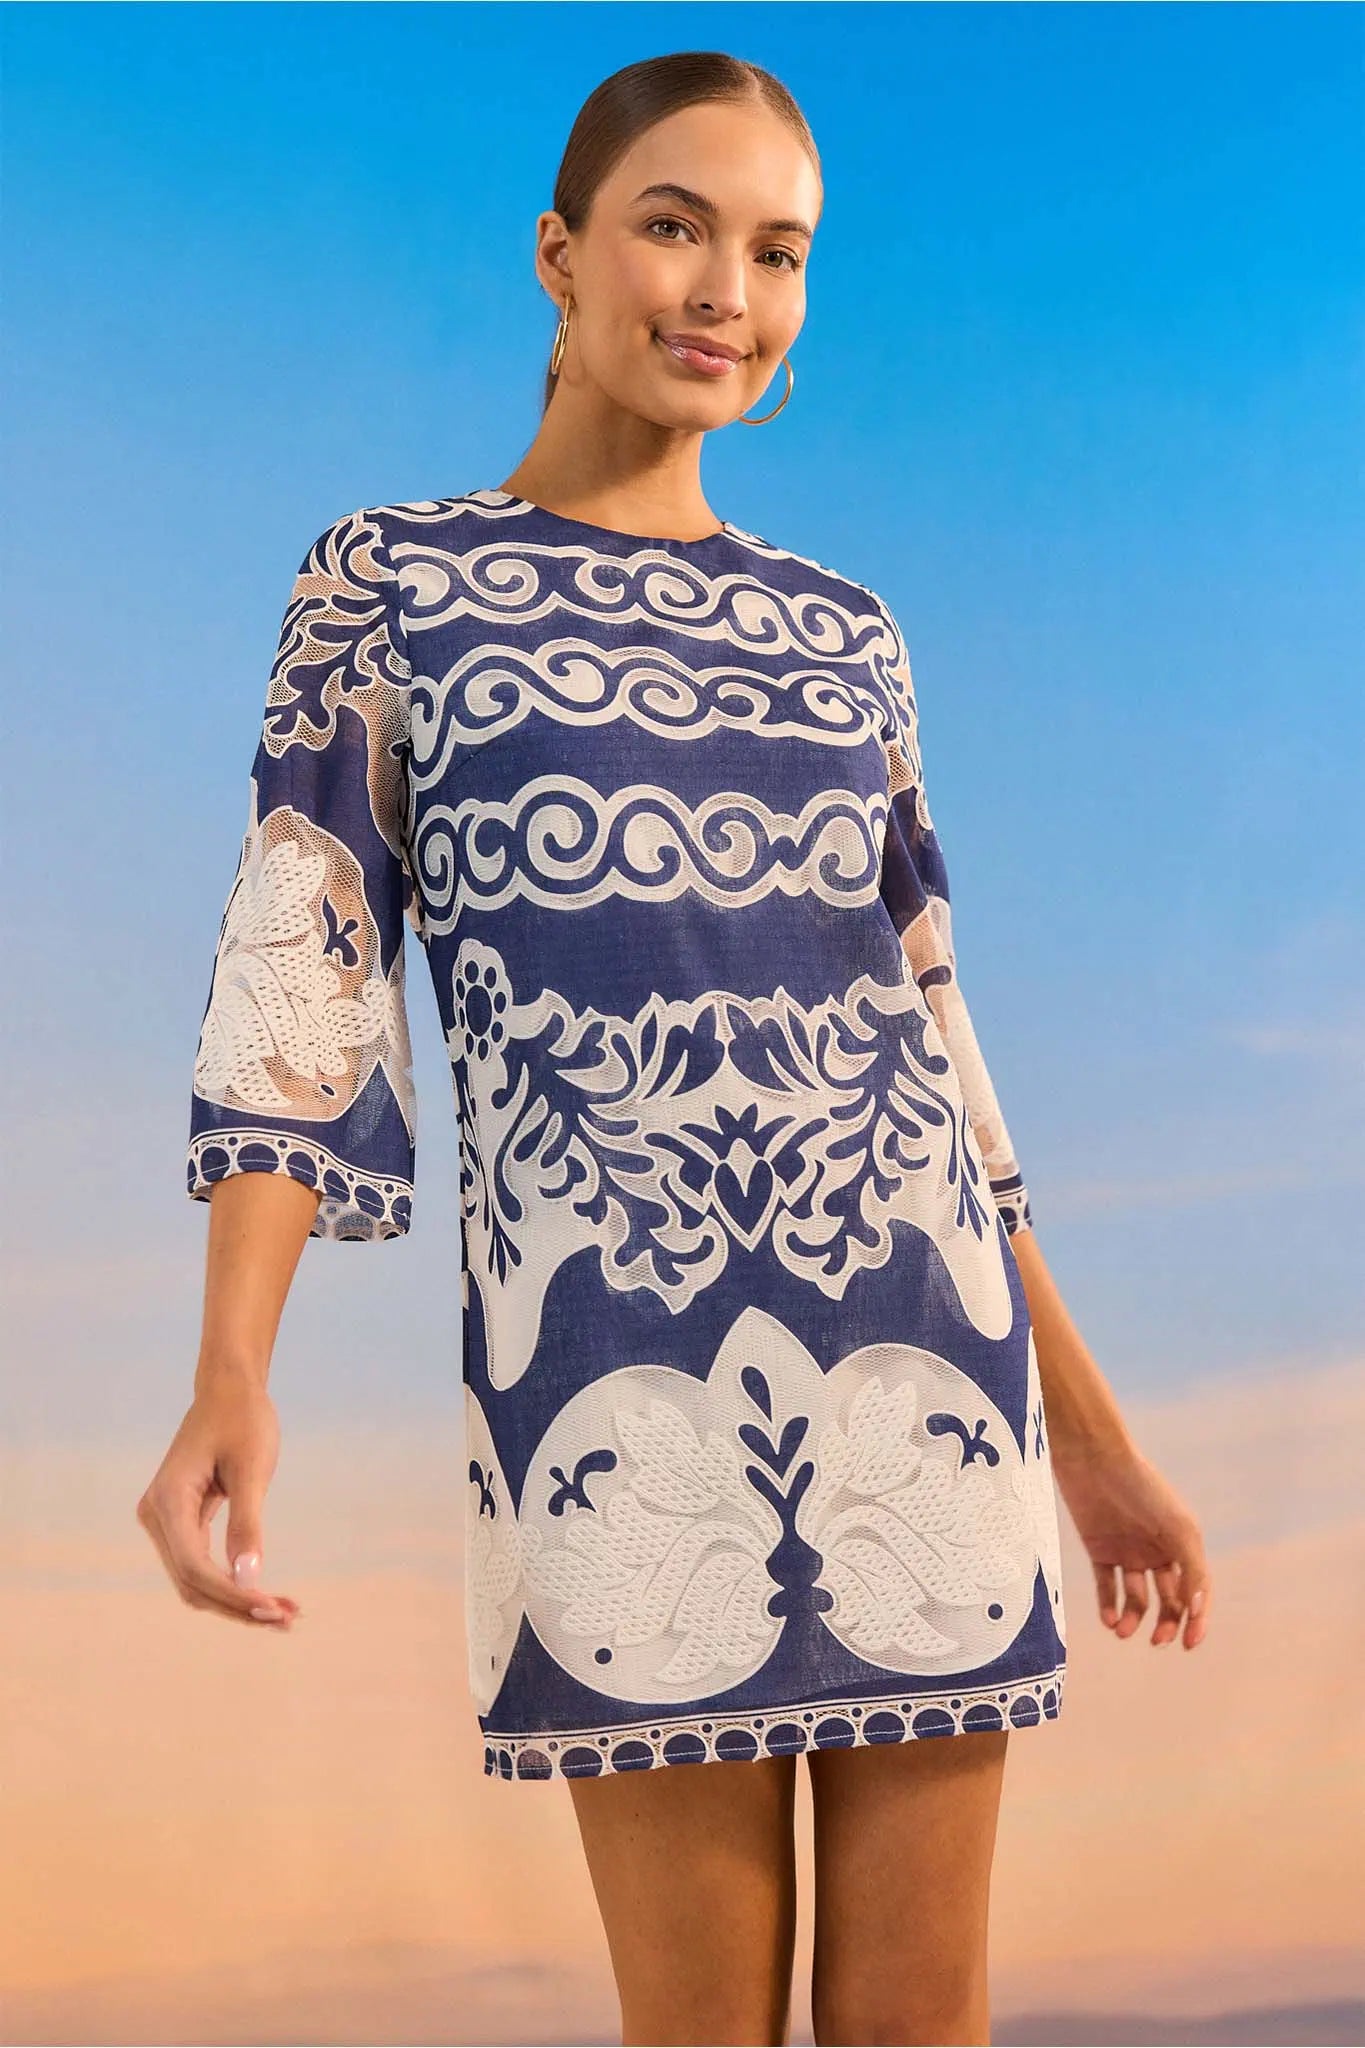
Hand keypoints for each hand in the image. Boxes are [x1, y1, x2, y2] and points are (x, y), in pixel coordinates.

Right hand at [136, 1374, 300, 1629]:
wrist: (228, 1391)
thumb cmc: (243, 1420)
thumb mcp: (253, 1468)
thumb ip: (247, 1523)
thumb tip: (248, 1578)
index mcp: (168, 1500)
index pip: (195, 1566)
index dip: (232, 1594)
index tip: (273, 1609)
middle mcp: (155, 1516)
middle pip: (192, 1583)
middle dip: (238, 1606)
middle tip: (289, 1618)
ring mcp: (163, 1522)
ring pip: (195, 1582)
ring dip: (236, 1602)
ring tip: (285, 1613)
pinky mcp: (179, 1524)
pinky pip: (200, 1566)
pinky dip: (232, 1584)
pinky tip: (266, 1596)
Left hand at [1051, 1439, 1209, 1648]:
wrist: (1093, 1459)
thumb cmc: (1142, 1488)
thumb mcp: (1176, 1528)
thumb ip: (1191, 1569)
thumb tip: (1196, 1610)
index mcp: (1183, 1544)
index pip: (1195, 1591)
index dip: (1196, 1620)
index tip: (1189, 1645)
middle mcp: (1158, 1551)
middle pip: (1168, 1600)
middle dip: (1165, 1623)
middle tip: (1157, 1640)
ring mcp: (1129, 1551)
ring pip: (1136, 1599)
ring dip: (1133, 1619)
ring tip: (1123, 1631)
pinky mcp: (1100, 1550)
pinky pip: (1108, 1587)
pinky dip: (1109, 1606)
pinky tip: (1109, 1619)